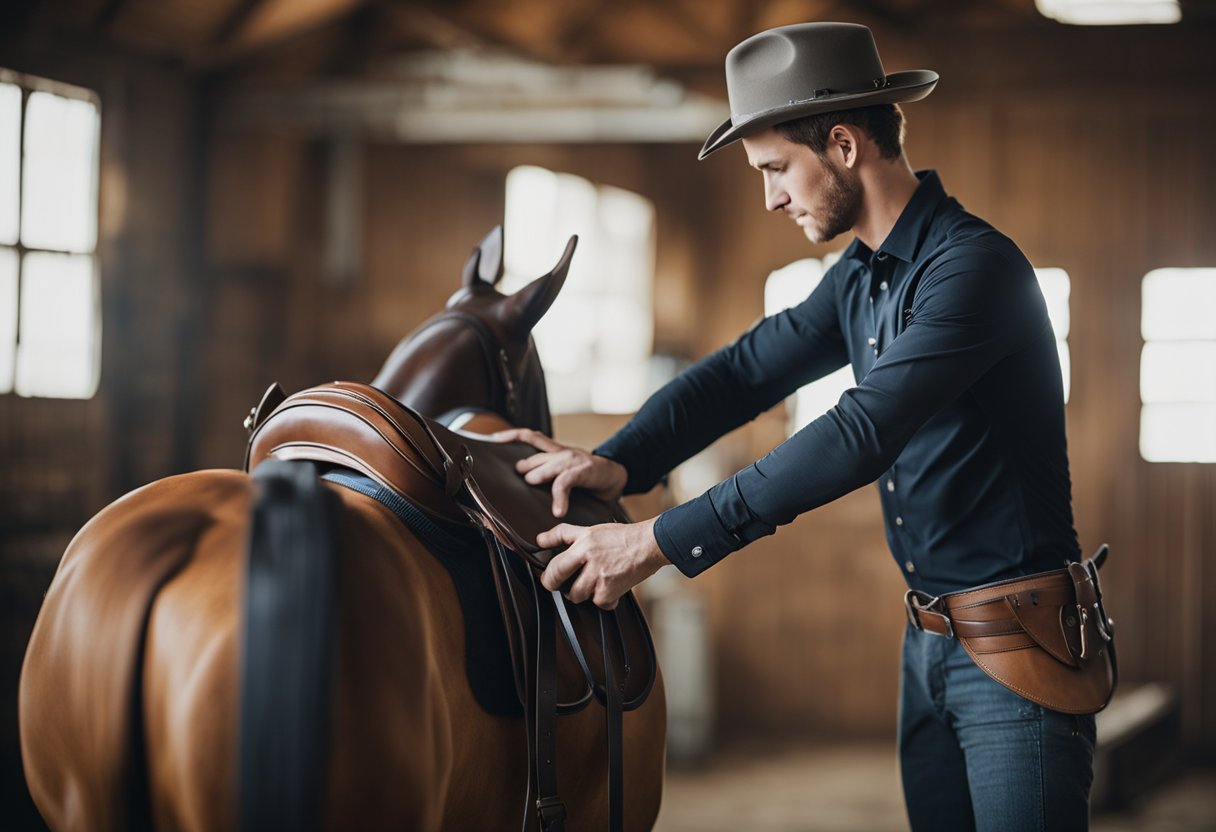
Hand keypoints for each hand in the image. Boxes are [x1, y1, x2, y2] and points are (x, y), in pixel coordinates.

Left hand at [492, 428, 627, 517]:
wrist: (616, 474)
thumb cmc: (587, 476)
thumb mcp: (564, 471)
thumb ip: (547, 474)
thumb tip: (525, 480)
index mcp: (555, 450)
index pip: (529, 437)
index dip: (510, 436)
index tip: (493, 439)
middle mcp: (560, 452)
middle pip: (535, 457)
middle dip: (524, 468)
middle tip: (518, 477)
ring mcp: (571, 460)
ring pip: (546, 467)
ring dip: (537, 476)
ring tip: (532, 483)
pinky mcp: (581, 470)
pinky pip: (564, 483)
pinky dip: (559, 498)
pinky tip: (558, 510)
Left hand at [537, 517, 667, 609]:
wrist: (649, 544)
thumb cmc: (620, 536)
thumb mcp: (590, 530)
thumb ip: (563, 534)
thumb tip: (539, 539)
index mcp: (584, 545)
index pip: (556, 565)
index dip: (547, 576)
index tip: (548, 579)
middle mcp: (591, 561)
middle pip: (563, 583)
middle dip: (559, 587)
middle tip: (562, 586)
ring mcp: (602, 577)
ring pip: (579, 595)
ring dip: (582, 593)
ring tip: (590, 583)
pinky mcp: (612, 591)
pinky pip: (599, 603)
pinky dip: (603, 600)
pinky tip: (608, 589)